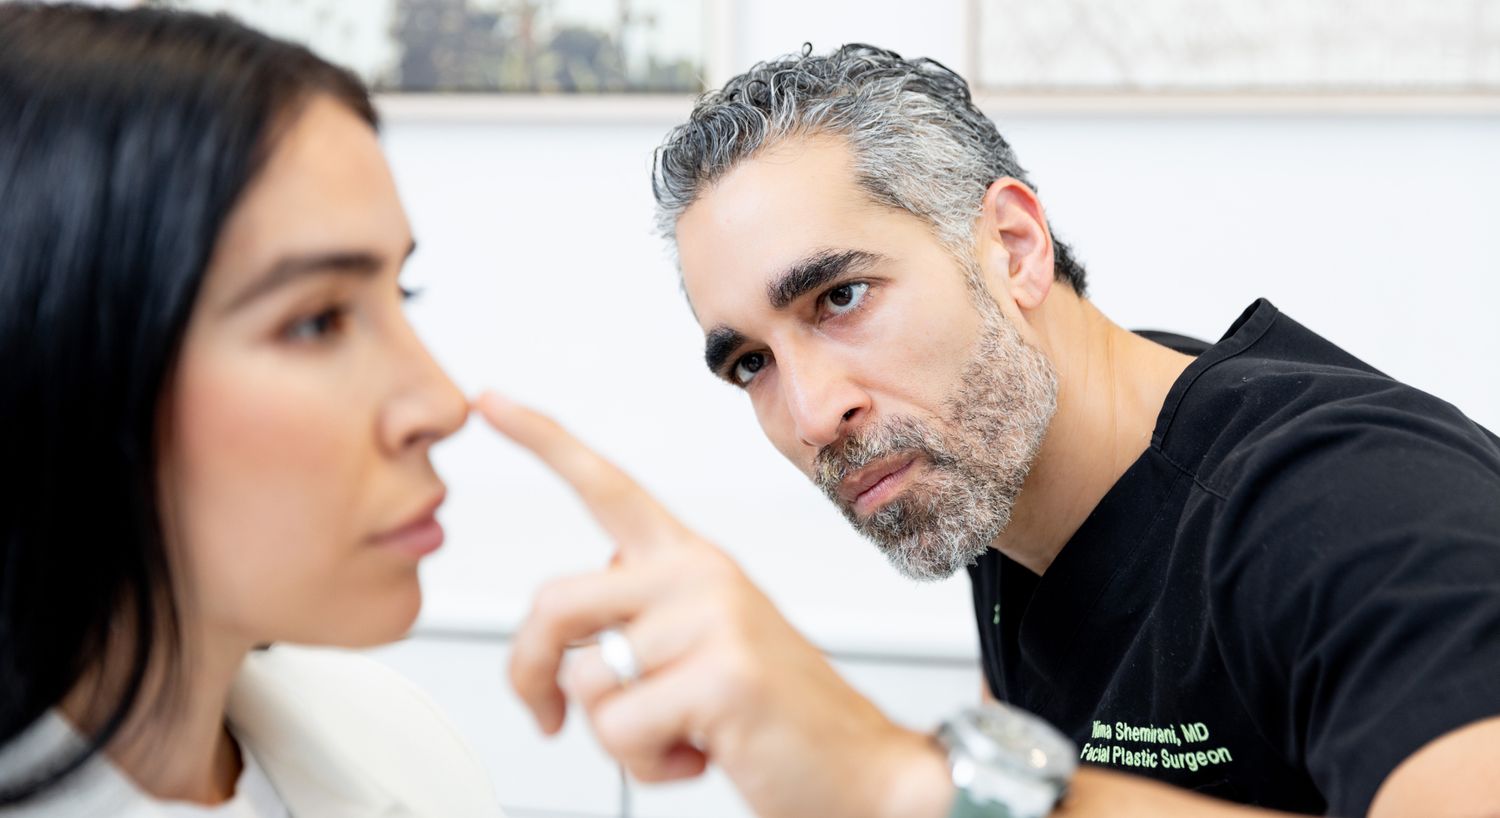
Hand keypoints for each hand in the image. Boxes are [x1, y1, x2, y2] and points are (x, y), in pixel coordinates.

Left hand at [475, 393, 952, 817]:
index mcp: (693, 561)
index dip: (542, 439)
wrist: (862, 771)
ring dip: (619, 734)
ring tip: (682, 731)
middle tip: (545, 715)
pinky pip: (620, 727)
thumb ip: (639, 621)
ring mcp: (716, 619)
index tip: (490, 402)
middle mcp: (701, 575)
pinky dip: (647, 762)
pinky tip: (702, 750)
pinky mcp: (723, 673)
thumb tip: (567, 645)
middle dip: (530, 673)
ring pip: (588, 681)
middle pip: (556, 603)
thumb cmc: (774, 717)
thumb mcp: (702, 648)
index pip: (606, 485)